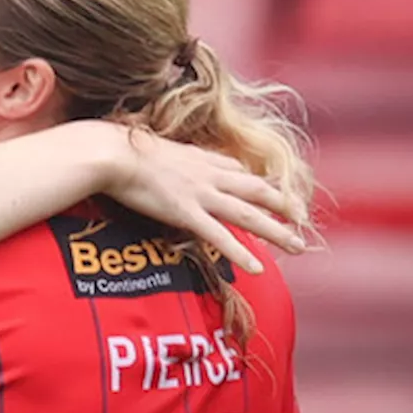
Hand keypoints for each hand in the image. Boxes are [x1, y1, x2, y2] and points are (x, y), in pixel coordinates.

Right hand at [100, 126, 306, 273]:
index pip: (237, 170)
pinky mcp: (185, 212)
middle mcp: (207, 174)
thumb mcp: (149, 145)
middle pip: (255, 191)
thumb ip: (163, 154)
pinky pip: (219, 236)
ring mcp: (199, 194)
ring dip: (277, 231)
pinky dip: (240, 252)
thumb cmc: (118, 147)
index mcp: (198, 157)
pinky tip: (257, 268)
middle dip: (282, 206)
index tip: (273, 193)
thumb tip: (156, 157)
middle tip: (303, 220)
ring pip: (248, 214)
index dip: (257, 183)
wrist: (109, 152)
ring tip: (298, 247)